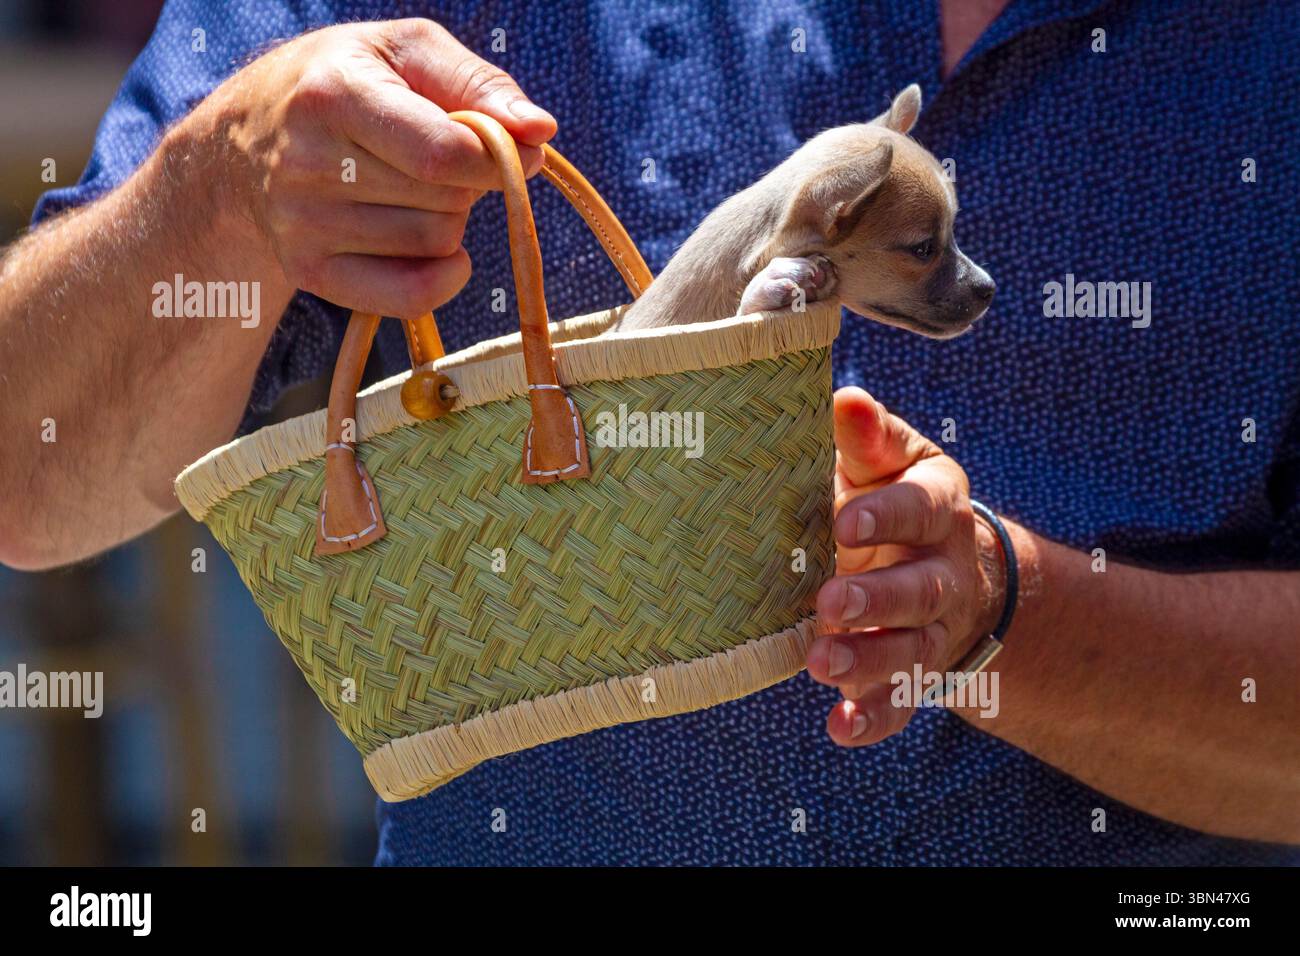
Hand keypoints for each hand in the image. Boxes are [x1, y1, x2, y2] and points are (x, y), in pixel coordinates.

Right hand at [194, 17, 556, 318]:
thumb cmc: (346, 81)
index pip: (445, 154)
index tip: (511, 145)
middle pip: (446, 201)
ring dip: (448, 219)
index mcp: (334, 95)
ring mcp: (303, 225)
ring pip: (435, 244)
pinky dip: (442, 276)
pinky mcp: (308, 271)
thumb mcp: (406, 51)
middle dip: (467, 181)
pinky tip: (435, 248)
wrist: (243, 139)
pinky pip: (410, 296)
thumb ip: (480, 83)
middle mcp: (307, 164)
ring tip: (411, 187)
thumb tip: (540, 132)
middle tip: (437, 157)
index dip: (498, 157)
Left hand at [806, 387, 1004, 745]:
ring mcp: (933, 627)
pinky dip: (874, 717)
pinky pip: (902, 700)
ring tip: (822, 663)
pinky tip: (841, 727)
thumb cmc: (896, 497)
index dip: (886, 516)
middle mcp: (944, 569)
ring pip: (910, 650)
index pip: (919, 508)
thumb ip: (867, 438)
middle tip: (830, 602)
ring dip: (869, 660)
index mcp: (937, 506)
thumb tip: (843, 399)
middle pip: (919, 589)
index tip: (844, 520)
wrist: (951, 564)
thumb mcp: (891, 461)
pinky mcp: (916, 670)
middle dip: (878, 599)